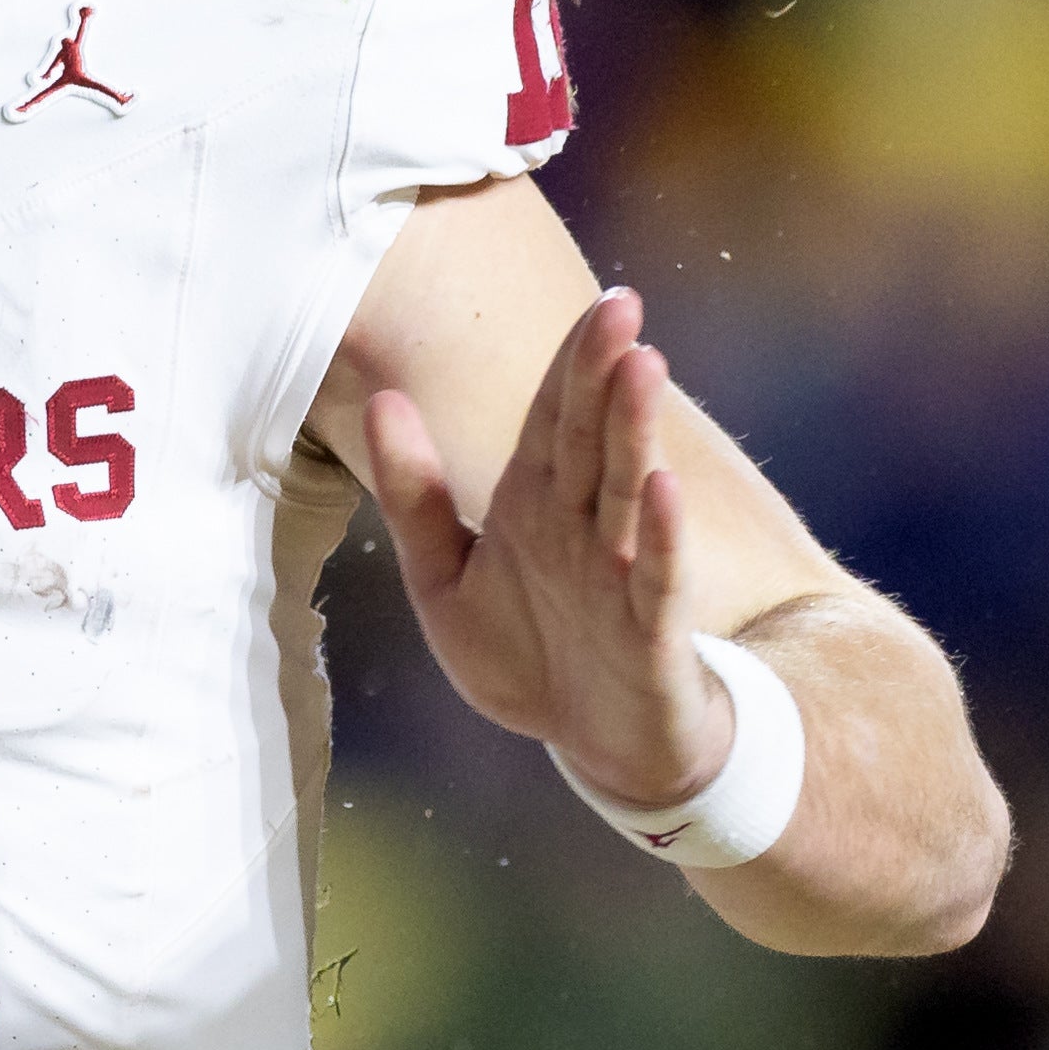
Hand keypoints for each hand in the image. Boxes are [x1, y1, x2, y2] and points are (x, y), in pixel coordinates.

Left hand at [360, 286, 732, 811]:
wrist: (595, 748)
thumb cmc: (529, 655)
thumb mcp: (444, 579)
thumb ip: (415, 496)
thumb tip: (385, 399)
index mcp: (534, 505)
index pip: (554, 419)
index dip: (572, 364)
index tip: (600, 301)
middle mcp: (584, 528)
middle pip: (592, 440)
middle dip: (604, 373)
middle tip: (623, 304)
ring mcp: (621, 577)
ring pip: (627, 492)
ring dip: (635, 433)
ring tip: (644, 365)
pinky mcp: (649, 634)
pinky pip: (654, 580)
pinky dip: (659, 538)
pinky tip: (663, 489)